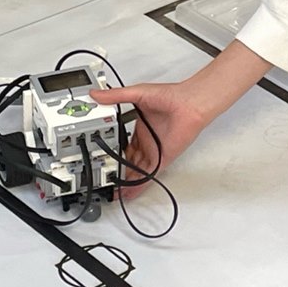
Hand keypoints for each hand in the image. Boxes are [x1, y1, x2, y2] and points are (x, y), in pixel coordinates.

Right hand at [90, 81, 211, 180]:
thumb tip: (97, 94)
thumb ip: (116, 96)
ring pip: (136, 170)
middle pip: (128, 159)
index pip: (122, 143)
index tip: (100, 156)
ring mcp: (154, 150)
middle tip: (104, 178)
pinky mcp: (162, 158)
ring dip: (125, 180)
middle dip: (117, 169)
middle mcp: (147, 140)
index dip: (112, 150)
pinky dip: (138, 185)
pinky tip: (129, 192)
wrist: (190, 104)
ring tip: (113, 190)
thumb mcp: (137, 94)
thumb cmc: (171, 96)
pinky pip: (148, 175)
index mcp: (140, 127)